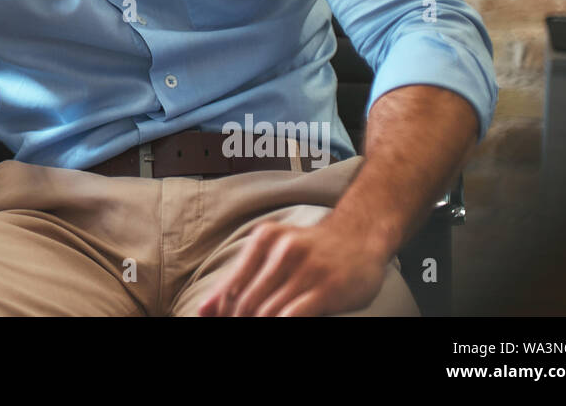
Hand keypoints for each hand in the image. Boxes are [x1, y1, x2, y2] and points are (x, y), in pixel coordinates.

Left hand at [196, 217, 389, 315]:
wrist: (361, 236)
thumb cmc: (311, 250)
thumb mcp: (273, 252)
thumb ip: (240, 278)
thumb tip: (203, 310)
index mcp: (264, 238)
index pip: (231, 285)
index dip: (222, 312)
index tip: (218, 322)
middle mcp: (283, 250)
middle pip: (246, 301)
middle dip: (237, 321)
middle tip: (234, 328)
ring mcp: (306, 269)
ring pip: (267, 311)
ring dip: (256, 324)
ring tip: (253, 329)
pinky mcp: (327, 288)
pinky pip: (293, 316)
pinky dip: (279, 326)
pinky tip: (278, 328)